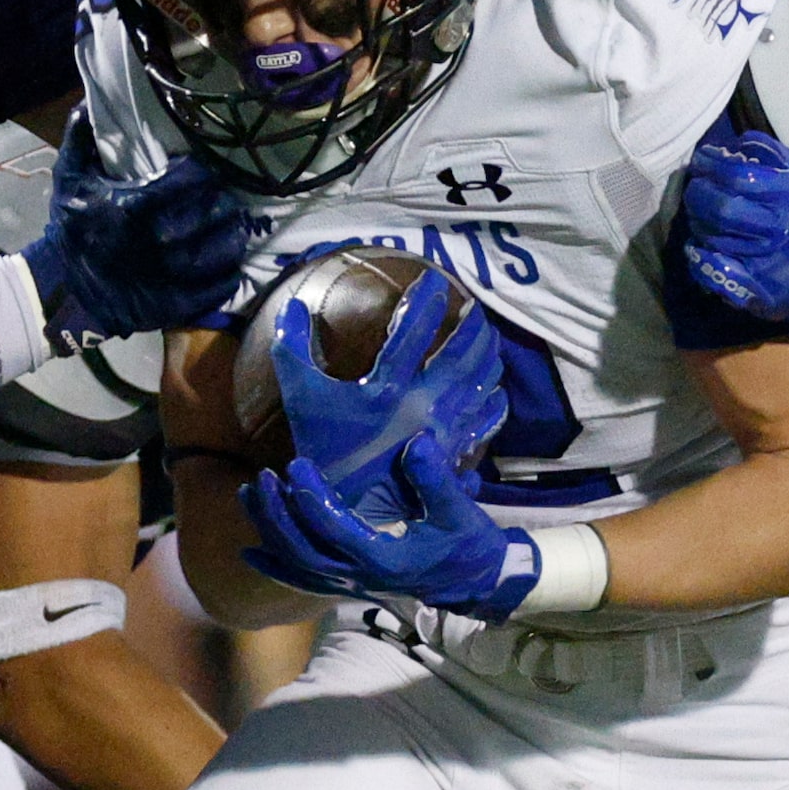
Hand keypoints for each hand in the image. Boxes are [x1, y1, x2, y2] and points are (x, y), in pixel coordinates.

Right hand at [22, 108, 250, 349]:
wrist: (62, 288)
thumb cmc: (70, 230)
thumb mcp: (68, 179)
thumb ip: (80, 139)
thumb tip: (90, 100)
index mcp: (132, 206)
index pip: (187, 181)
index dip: (202, 173)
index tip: (204, 170)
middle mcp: (155, 241)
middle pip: (209, 215)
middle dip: (222, 203)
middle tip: (224, 197)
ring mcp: (167, 276)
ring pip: (219, 252)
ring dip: (232, 237)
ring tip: (234, 227)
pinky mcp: (174, 305)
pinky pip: (215, 289)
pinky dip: (228, 276)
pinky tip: (231, 263)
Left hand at [240, 437, 538, 620]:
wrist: (477, 584)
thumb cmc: (469, 545)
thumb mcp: (460, 512)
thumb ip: (436, 481)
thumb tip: (415, 443)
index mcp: (384, 560)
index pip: (335, 530)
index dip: (311, 498)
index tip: (296, 465)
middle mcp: (360, 577)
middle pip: (303, 551)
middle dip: (278, 515)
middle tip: (263, 478)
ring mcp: (352, 584)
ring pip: (298, 565)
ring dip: (270, 532)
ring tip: (249, 495)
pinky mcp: (350, 584)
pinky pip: (304, 579)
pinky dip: (276, 567)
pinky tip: (250, 554)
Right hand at [271, 267, 503, 520]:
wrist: (348, 510)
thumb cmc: (323, 449)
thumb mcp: (301, 397)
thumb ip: (292, 348)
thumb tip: (292, 304)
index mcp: (385, 390)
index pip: (411, 334)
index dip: (425, 301)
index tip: (435, 279)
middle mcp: (420, 407)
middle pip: (460, 357)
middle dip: (472, 327)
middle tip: (476, 307)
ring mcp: (441, 431)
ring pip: (478, 385)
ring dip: (488, 356)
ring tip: (491, 337)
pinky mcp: (451, 452)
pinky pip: (484, 422)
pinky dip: (494, 401)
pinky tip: (496, 388)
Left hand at [680, 132, 788, 332]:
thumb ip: (776, 158)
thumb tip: (739, 143)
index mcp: (788, 200)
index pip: (737, 176)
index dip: (711, 165)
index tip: (701, 160)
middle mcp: (774, 231)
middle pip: (720, 208)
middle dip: (698, 193)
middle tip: (696, 187)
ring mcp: (762, 263)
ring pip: (711, 237)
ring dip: (697, 221)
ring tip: (700, 213)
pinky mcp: (753, 290)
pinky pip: (713, 272)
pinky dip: (699, 257)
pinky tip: (699, 247)